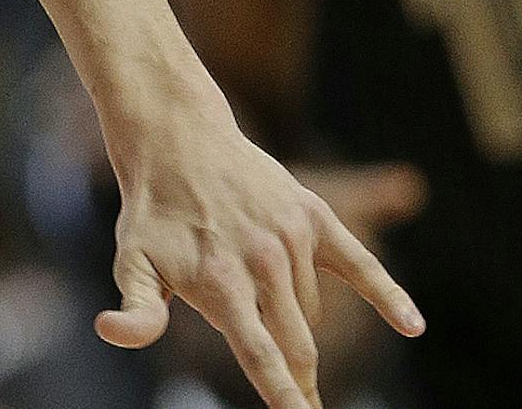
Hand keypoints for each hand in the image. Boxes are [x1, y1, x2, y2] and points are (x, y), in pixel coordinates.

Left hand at [95, 98, 424, 408]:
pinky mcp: (314, 216)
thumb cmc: (153, 213)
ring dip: (292, 320)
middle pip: (298, 346)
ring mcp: (293, 237)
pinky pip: (360, 264)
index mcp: (222, 283)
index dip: (286, 398)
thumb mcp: (131, 261)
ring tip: (250, 288)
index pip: (262, 358)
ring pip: (312, 312)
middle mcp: (263, 262)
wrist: (176, 139)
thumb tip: (109, 332)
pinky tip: (411, 325)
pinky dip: (388, 295)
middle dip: (301, 383)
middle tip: (301, 404)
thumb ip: (137, 309)